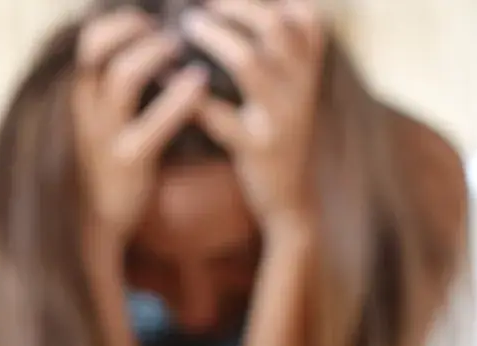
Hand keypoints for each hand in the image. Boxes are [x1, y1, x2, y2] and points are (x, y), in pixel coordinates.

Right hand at [73, 10, 211, 239]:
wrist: (93, 223)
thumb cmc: (105, 163)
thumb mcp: (98, 121)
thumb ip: (111, 87)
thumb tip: (143, 47)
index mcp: (80, 97)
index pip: (88, 41)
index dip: (119, 21)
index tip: (148, 19)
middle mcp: (85, 110)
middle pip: (97, 47)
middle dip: (134, 27)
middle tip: (168, 29)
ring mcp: (104, 135)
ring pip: (123, 76)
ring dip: (156, 53)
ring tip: (181, 47)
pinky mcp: (129, 160)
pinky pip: (154, 122)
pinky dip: (179, 97)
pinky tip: (199, 82)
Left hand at [184, 0, 324, 232]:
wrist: (290, 196)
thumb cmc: (279, 132)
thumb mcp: (293, 88)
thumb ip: (283, 50)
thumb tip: (252, 7)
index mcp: (311, 68)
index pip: (301, 13)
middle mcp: (302, 86)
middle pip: (274, 26)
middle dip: (234, 6)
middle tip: (198, 6)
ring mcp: (281, 116)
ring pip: (249, 62)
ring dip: (214, 38)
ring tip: (186, 26)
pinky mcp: (256, 146)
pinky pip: (218, 114)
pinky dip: (188, 93)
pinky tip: (165, 77)